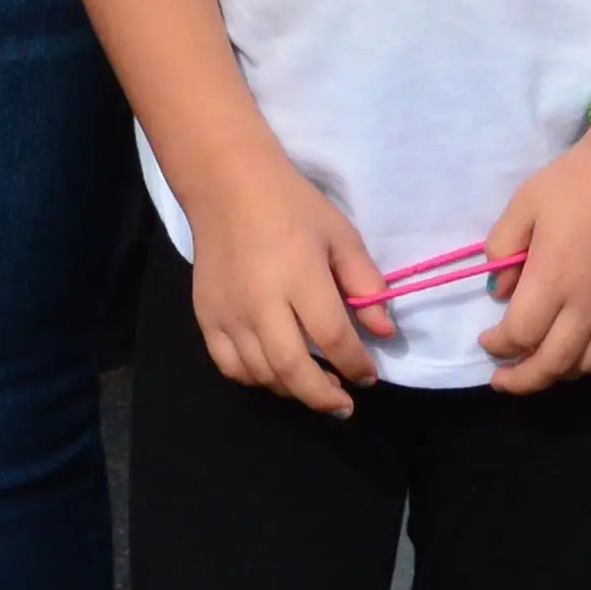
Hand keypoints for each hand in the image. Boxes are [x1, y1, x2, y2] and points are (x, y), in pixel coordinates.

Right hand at [185, 153, 391, 414]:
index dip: (356, 365)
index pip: (333, 337)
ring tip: (316, 387)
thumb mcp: (340, 235)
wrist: (227, 184)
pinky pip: (231, 367)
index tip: (369, 376)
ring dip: (294, 390)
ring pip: (262, 375)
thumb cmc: (292, 206)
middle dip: (325, 397)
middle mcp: (261, 301)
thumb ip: (365, 283)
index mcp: (299, 276)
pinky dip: (257, 379)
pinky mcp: (206, 317)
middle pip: (293, 369)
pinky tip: (276, 374)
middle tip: (345, 405)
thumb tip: (384, 332)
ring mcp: (229, 313)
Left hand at [480, 140, 590, 394]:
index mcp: (553, 280)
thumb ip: (502, 247)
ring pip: (588, 365)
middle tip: (503, 379)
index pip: (519, 336)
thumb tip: (500, 292)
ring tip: (541, 365)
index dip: (497, 346)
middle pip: (553, 365)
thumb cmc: (577, 181)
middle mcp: (588, 306)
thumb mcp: (525, 202)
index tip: (486, 341)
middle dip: (522, 379)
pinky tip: (587, 351)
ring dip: (559, 372)